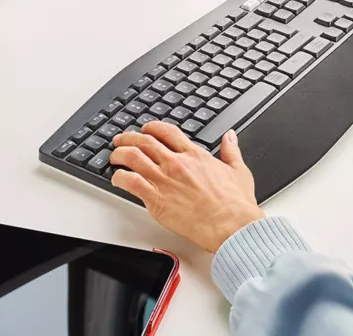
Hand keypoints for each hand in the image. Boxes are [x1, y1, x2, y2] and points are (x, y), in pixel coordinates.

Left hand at [110, 123, 264, 253]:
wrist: (231, 225)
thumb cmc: (234, 203)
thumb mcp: (238, 169)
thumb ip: (230, 151)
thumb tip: (230, 137)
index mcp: (195, 155)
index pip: (167, 131)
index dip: (153, 128)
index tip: (147, 130)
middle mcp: (176, 163)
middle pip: (145, 141)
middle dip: (129, 138)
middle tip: (121, 140)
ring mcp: (165, 180)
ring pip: (133, 157)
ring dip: (120, 154)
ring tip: (114, 156)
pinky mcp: (157, 200)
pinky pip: (131, 183)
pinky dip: (120, 178)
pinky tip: (117, 179)